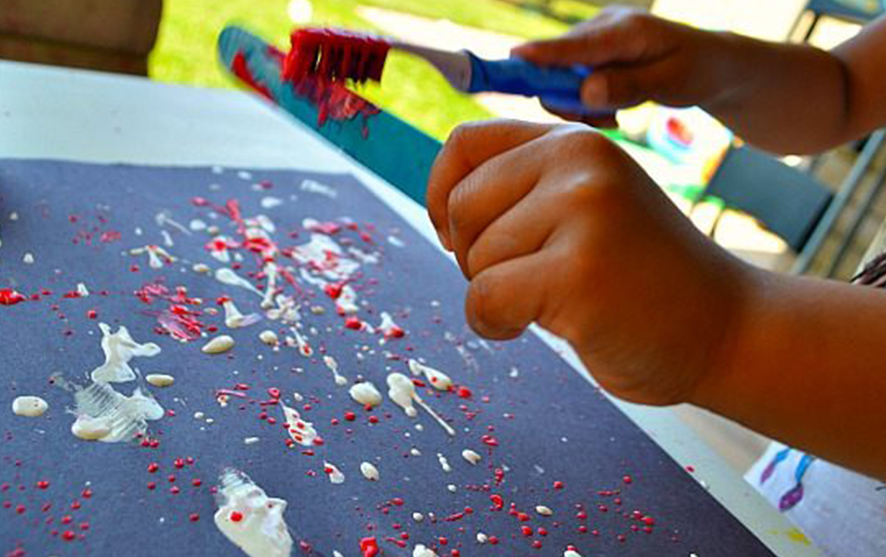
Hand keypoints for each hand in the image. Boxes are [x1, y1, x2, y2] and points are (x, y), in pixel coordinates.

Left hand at [427, 119, 754, 404]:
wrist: (726, 329)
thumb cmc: (642, 275)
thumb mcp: (589, 204)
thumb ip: (528, 188)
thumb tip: (442, 204)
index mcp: (576, 142)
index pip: (465, 143)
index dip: (440, 193)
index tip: (451, 235)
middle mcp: (580, 162)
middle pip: (463, 206)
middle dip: (471, 256)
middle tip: (520, 281)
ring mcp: (583, 213)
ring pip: (474, 258)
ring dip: (494, 295)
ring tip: (551, 302)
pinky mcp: (578, 272)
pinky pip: (486, 298)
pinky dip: (494, 324)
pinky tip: (532, 328)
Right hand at [513, 7, 730, 117]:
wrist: (711, 63)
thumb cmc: (696, 71)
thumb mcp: (669, 84)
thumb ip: (627, 87)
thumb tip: (585, 93)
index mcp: (626, 30)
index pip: (576, 46)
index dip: (543, 55)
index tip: (513, 58)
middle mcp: (604, 27)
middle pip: (560, 66)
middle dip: (571, 100)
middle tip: (605, 120)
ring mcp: (597, 38)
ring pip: (563, 78)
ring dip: (581, 105)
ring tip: (614, 116)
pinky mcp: (594, 52)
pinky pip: (573, 80)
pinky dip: (586, 101)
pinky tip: (612, 109)